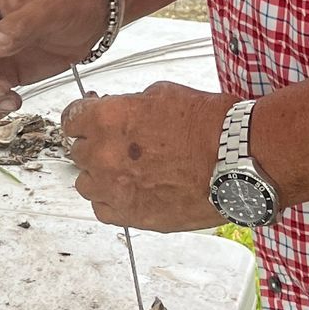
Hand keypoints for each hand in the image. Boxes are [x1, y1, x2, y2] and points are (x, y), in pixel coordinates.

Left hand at [61, 85, 234, 231]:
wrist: (237, 159)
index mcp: (107, 119)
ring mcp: (114, 188)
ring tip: (126, 171)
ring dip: (100, 175)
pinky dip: (111, 200)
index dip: (81, 118)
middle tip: (120, 145)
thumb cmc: (209, 125)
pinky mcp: (131, 215)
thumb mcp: (162, 94)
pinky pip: (102, 209)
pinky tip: (130, 192)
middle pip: (79, 152)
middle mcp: (103, 154)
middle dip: (96, 146)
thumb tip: (118, 112)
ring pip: (86, 183)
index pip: (70, 119)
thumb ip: (129, 106)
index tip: (87, 121)